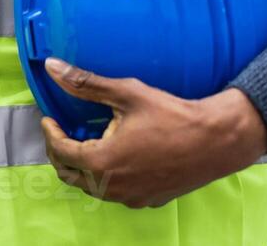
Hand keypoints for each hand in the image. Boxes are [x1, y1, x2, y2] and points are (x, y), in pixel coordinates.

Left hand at [40, 57, 266, 208]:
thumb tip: (52, 66)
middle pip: (71, 175)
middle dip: (60, 152)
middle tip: (61, 131)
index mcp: (102, 162)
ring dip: (82, 167)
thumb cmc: (172, 115)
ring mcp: (133, 197)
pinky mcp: (150, 200)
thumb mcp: (125, 94)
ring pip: (93, 188)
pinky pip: (116, 193)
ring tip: (83, 142)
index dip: (50, 134)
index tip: (49, 119)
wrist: (217, 140)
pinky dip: (104, 178)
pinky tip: (112, 157)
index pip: (60, 152)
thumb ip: (84, 83)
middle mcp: (114, 187)